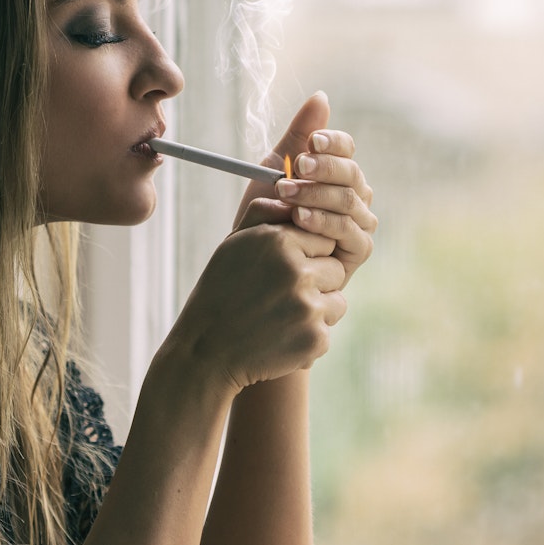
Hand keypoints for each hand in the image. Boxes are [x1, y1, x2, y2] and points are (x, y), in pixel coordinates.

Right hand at [161, 221, 346, 391]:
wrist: (206, 352)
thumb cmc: (220, 292)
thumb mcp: (234, 244)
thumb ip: (265, 213)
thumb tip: (292, 191)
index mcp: (279, 241)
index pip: (322, 239)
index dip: (305, 256)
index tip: (282, 270)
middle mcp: (298, 271)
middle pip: (336, 269)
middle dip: (316, 282)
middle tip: (281, 296)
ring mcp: (308, 307)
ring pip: (337, 301)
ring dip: (316, 310)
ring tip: (280, 317)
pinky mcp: (315, 338)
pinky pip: (327, 331)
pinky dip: (308, 337)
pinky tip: (279, 338)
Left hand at [236, 92, 376, 288]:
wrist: (255, 257)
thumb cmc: (268, 212)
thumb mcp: (276, 168)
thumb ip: (299, 134)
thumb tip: (321, 96)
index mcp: (339, 172)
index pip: (346, 149)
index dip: (332, 143)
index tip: (310, 142)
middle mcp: (356, 195)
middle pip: (351, 173)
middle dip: (322, 169)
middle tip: (295, 167)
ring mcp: (361, 222)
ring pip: (349, 200)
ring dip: (317, 195)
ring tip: (287, 193)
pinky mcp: (359, 250)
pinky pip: (349, 231)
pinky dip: (324, 223)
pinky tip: (300, 218)